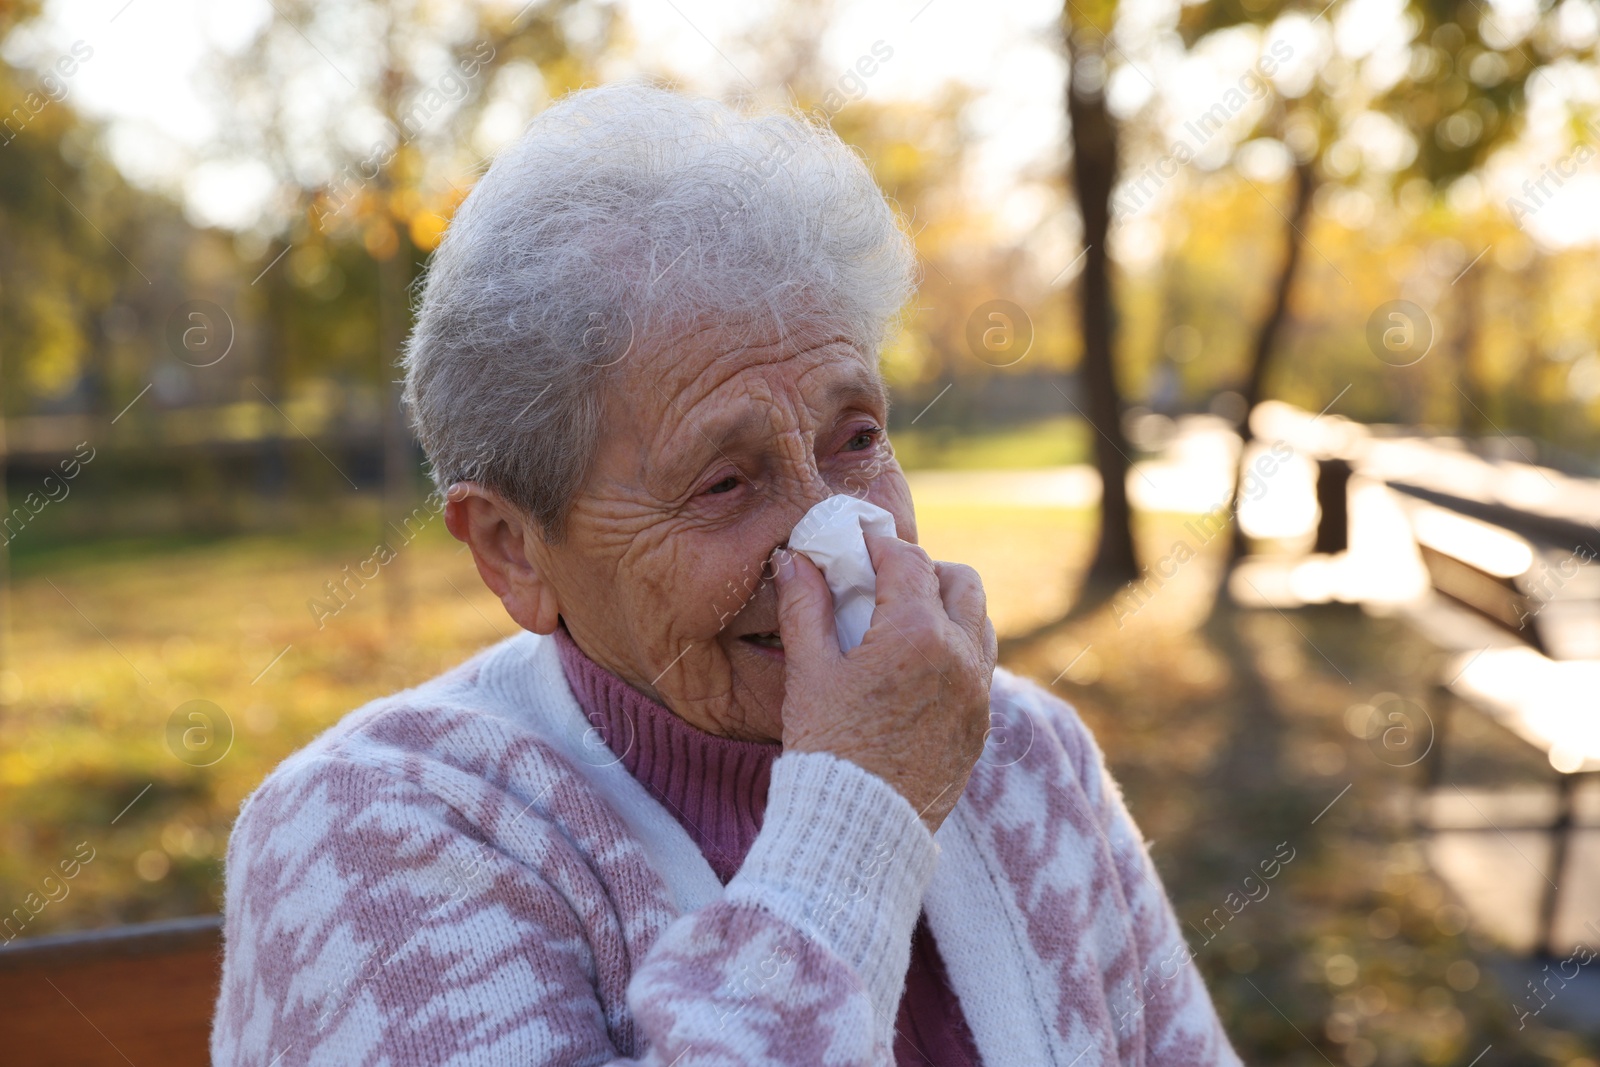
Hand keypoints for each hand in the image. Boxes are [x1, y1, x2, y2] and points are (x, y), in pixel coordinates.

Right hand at [773, 533, 997, 832]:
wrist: (859, 830)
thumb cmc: (827, 750)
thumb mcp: (808, 673)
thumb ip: (805, 607)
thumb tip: (796, 559)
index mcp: (916, 635)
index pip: (909, 561)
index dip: (880, 545)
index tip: (857, 546)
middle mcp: (960, 657)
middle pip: (961, 581)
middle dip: (924, 571)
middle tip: (884, 583)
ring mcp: (977, 693)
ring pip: (979, 621)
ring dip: (947, 608)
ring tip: (902, 623)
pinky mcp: (981, 725)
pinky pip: (981, 666)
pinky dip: (956, 649)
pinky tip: (917, 667)